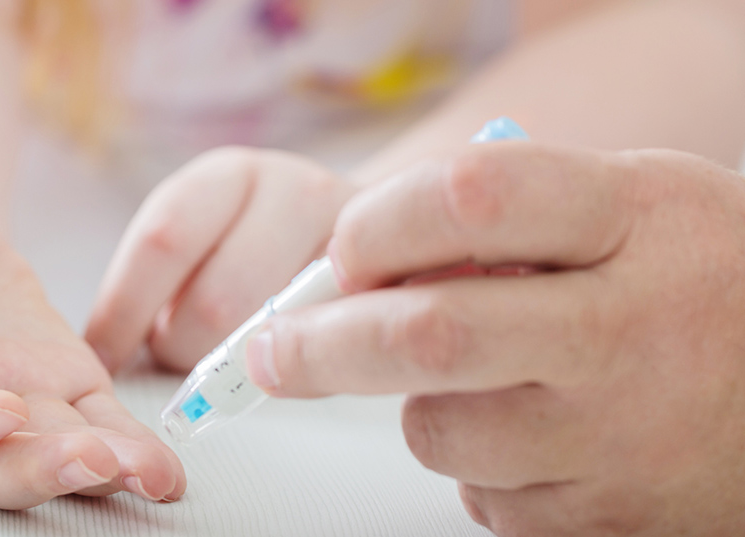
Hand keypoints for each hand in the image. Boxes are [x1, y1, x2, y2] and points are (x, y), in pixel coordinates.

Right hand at [0, 149, 184, 508]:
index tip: (0, 410)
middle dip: (34, 472)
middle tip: (93, 459)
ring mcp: (9, 406)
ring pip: (42, 460)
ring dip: (95, 476)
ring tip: (151, 476)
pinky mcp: (63, 392)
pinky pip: (96, 431)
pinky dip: (131, 454)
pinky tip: (166, 473)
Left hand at [86, 147, 357, 371]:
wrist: (366, 227)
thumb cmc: (257, 246)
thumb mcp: (206, 236)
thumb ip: (163, 274)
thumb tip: (105, 350)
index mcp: (227, 175)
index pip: (163, 240)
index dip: (123, 311)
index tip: (100, 357)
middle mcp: (294, 190)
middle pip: (217, 301)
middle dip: (183, 347)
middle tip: (180, 352)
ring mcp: (351, 239)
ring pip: (272, 337)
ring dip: (235, 366)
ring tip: (229, 351)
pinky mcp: (387, 287)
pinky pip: (324, 354)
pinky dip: (291, 372)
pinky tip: (284, 357)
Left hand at [245, 144, 744, 534]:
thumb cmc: (695, 281)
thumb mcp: (629, 205)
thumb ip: (506, 214)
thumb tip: (360, 263)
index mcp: (636, 219)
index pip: (470, 200)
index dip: (378, 226)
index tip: (342, 253)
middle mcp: (631, 329)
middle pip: (430, 338)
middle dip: (322, 345)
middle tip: (276, 350)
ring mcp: (622, 436)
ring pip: (440, 432)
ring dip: (422, 406)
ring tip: (488, 379)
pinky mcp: (608, 517)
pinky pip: (485, 496)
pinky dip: (482, 464)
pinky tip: (541, 432)